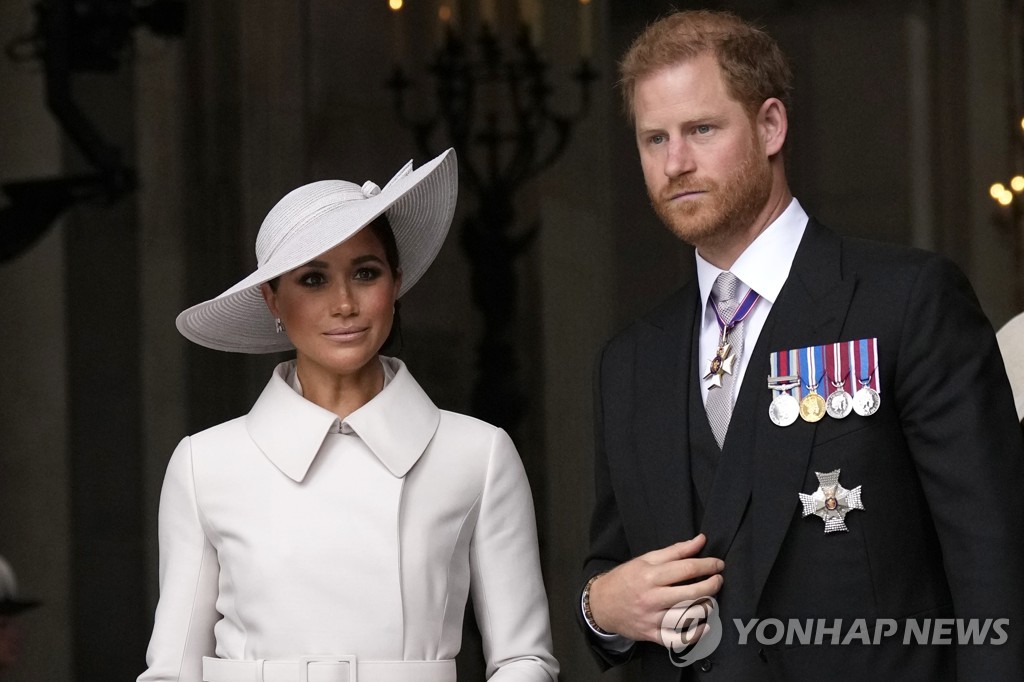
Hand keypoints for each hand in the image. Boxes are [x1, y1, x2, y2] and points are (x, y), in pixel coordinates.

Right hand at [588, 534, 723, 643]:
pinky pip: (677, 639)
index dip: (707, 565)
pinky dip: (695, 634)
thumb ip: (675, 551)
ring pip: (687, 617)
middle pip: (691, 593)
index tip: (719, 564)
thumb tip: (701, 540)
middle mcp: (652, 598)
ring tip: (710, 599)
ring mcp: (652, 618)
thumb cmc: (626, 578)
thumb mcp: (646, 559)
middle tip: (718, 580)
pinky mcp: (652, 635)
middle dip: (711, 585)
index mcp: (650, 575)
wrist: (601, 604)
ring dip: (706, 607)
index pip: (686, 569)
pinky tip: (705, 625)